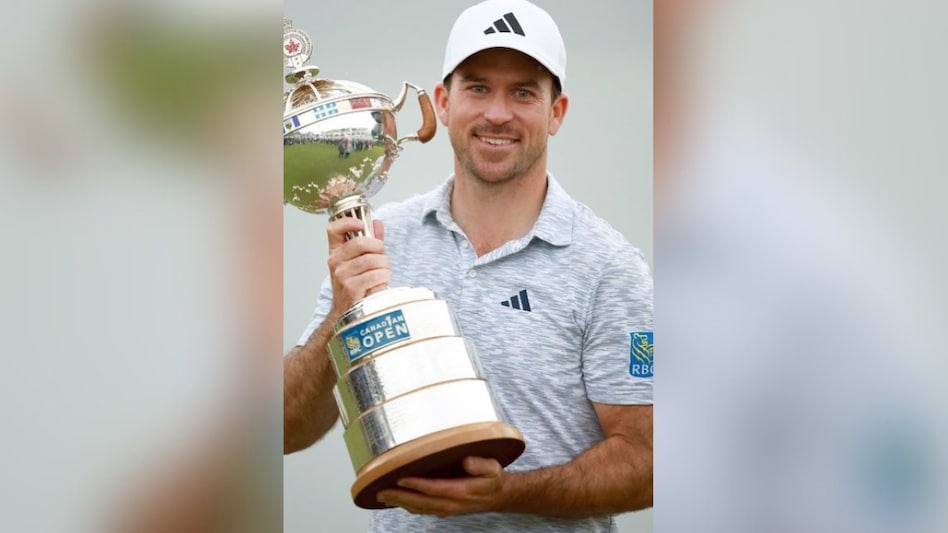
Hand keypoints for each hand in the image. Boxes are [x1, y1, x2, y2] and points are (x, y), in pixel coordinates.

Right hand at [327, 216, 388, 315]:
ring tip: (382, 274)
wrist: (347, 313)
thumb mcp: (360, 262)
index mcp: (336, 252)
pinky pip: (376, 275)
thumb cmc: (356, 285)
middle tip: (382, 258)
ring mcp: (342, 275)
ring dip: (384, 267)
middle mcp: (335, 262)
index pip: (333, 229)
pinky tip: (380, 284)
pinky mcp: (351, 288)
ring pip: (373, 260)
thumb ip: (370, 241)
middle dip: (379, 249)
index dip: (348, 222)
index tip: (362, 224)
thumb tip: (377, 222)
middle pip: (362, 243)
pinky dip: (383, 279)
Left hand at [376, 457, 507, 517]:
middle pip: (420, 502)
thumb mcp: (493, 468)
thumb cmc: (492, 480)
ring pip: (418, 508)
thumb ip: (480, 465)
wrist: (499, 497)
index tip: (399, 477)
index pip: (433, 488)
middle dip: (398, 497)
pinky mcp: (444, 509)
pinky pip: (422, 509)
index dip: (415, 484)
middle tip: (379, 491)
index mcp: (461, 492)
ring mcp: (446, 509)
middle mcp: (451, 503)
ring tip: (381, 496)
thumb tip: (466, 462)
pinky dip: (407, 506)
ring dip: (399, 503)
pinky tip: (397, 500)